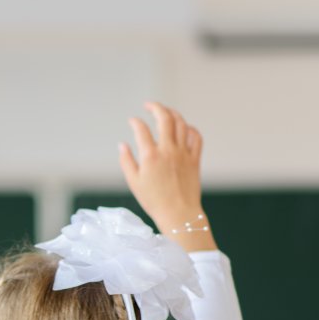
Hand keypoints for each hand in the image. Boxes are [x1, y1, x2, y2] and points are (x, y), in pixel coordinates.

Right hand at [119, 102, 215, 251]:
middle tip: (149, 105)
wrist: (179, 214)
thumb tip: (122, 144)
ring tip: (165, 112)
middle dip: (156, 107)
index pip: (141, 129)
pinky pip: (196, 137)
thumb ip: (126, 161)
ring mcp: (183, 153)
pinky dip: (190, 128)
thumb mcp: (134, 182)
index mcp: (150, 156)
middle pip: (165, 118)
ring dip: (173, 114)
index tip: (132, 121)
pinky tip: (184, 128)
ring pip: (181, 124)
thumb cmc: (154, 201)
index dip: (135, 122)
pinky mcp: (194, 159)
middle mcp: (168, 150)